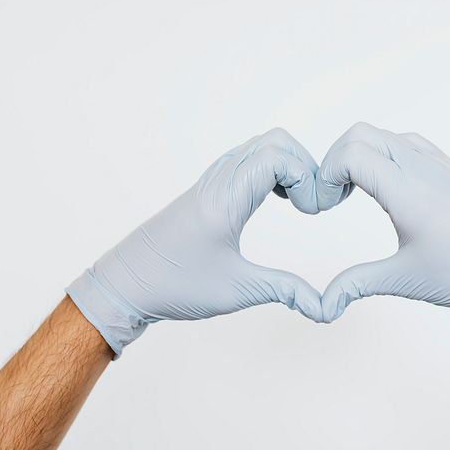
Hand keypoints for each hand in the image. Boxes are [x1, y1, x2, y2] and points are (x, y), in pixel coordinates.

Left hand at [67, 128, 325, 357]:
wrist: (124, 285)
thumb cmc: (173, 286)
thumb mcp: (236, 291)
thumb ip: (285, 291)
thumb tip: (325, 307)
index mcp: (226, 200)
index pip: (277, 157)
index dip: (307, 177)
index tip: (313, 212)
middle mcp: (219, 181)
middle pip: (275, 142)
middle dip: (305, 167)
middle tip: (313, 205)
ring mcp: (211, 181)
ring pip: (260, 147)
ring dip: (289, 167)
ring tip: (299, 204)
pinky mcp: (207, 189)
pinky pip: (247, 160)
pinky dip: (271, 170)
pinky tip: (276, 201)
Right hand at [315, 122, 449, 353]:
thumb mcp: (404, 281)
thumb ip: (355, 284)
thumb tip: (322, 305)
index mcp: (410, 193)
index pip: (351, 154)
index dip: (325, 175)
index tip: (324, 206)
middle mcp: (424, 169)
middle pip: (361, 134)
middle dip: (335, 159)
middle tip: (333, 197)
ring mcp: (440, 164)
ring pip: (385, 135)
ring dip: (360, 154)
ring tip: (355, 193)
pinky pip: (408, 143)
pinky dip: (385, 155)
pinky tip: (386, 191)